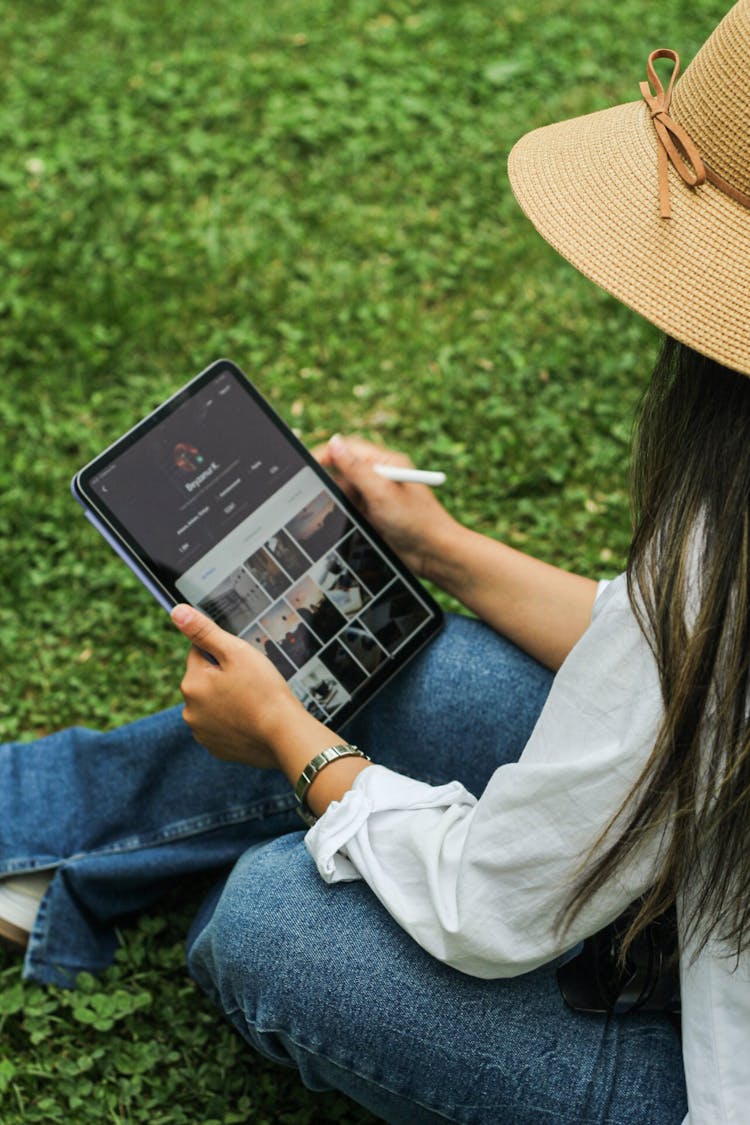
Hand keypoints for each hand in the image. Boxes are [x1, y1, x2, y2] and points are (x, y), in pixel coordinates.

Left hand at [171, 605, 314, 767]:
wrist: (285, 735)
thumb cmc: (264, 690)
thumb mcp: (236, 652)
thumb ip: (204, 631)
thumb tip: (177, 612)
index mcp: (192, 683)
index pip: (199, 653)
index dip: (223, 653)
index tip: (242, 662)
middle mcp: (189, 710)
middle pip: (204, 680)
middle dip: (223, 677)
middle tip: (251, 682)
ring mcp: (202, 732)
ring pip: (212, 704)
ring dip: (226, 700)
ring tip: (253, 702)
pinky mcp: (216, 748)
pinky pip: (220, 726)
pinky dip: (232, 721)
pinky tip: (251, 720)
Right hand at [316, 434, 458, 576]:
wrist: (433, 554)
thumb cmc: (416, 521)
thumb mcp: (382, 492)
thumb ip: (356, 469)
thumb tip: (335, 443)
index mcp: (386, 463)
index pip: (350, 448)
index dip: (328, 452)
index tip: (309, 461)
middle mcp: (380, 477)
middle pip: (344, 469)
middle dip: (330, 477)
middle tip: (314, 488)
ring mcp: (375, 497)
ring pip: (344, 490)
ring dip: (336, 498)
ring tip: (334, 508)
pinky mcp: (372, 515)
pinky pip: (349, 508)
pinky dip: (342, 512)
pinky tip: (341, 519)